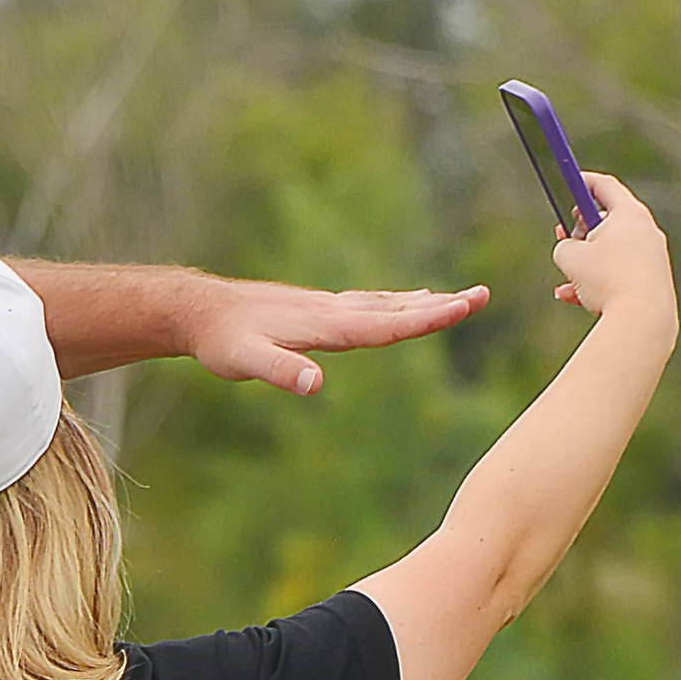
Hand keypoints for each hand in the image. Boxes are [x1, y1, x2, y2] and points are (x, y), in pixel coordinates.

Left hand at [183, 278, 490, 397]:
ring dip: (421, 302)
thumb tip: (315, 383)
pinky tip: (400, 301)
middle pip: (395, 309)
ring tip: (457, 297)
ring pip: (383, 304)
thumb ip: (278, 371)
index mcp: (325, 326)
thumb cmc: (220, 341)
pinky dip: (392, 302)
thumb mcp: (242, 362)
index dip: (427, 318)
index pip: (386, 324)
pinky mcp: (315, 310)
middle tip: (482, 295)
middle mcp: (331, 311)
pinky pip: (365, 303)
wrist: (198, 310)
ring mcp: (325, 308)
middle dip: (439, 306)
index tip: (464, 307)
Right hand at [553, 176, 676, 328]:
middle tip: (564, 237)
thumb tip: (570, 251)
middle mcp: (646, 231)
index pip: (606, 187)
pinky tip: (574, 298)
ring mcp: (653, 257)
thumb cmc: (607, 280)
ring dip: (585, 265)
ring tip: (564, 282)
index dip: (584, 182)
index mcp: (630, 214)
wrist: (642, 318)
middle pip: (610, 220)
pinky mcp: (654, 282)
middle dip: (582, 230)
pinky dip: (598, 283)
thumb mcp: (570, 256)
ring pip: (611, 254)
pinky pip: (619, 276)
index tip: (571, 183)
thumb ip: (565, 246)